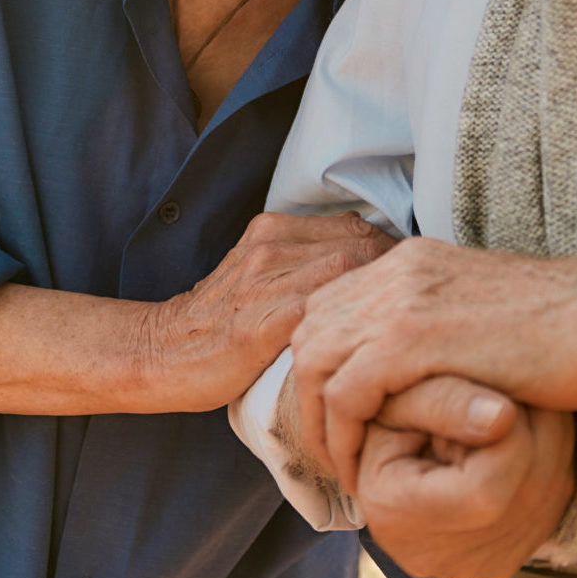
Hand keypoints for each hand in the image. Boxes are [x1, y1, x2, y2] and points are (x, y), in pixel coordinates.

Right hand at [142, 212, 394, 411]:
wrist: (163, 351)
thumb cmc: (221, 322)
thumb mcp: (259, 272)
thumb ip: (304, 259)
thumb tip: (367, 264)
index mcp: (271, 228)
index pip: (356, 226)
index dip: (390, 252)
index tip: (407, 281)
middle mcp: (269, 245)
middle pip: (360, 243)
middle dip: (395, 273)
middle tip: (413, 305)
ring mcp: (264, 281)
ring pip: (347, 270)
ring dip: (381, 297)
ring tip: (399, 324)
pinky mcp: (261, 323)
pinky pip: (322, 312)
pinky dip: (352, 323)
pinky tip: (368, 344)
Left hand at [290, 237, 576, 487]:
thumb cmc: (560, 326)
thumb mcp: (478, 312)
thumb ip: (438, 324)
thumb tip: (416, 364)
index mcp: (410, 260)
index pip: (330, 306)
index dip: (324, 365)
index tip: (341, 416)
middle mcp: (396, 270)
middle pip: (311, 330)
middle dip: (309, 395)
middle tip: (333, 448)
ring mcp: (400, 300)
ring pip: (315, 362)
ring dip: (319, 421)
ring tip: (343, 465)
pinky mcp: (411, 338)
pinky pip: (345, 393)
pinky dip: (342, 435)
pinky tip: (361, 466)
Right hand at [357, 378, 574, 577]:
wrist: (396, 460)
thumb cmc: (390, 422)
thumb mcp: (398, 398)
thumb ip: (445, 400)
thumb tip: (505, 415)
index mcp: (399, 518)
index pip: (486, 489)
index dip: (506, 432)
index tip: (495, 397)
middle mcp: (443, 557)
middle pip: (529, 489)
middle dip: (533, 427)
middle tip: (507, 393)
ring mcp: (480, 564)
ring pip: (552, 492)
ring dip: (548, 437)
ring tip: (512, 409)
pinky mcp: (509, 557)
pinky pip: (556, 501)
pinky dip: (551, 459)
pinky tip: (521, 435)